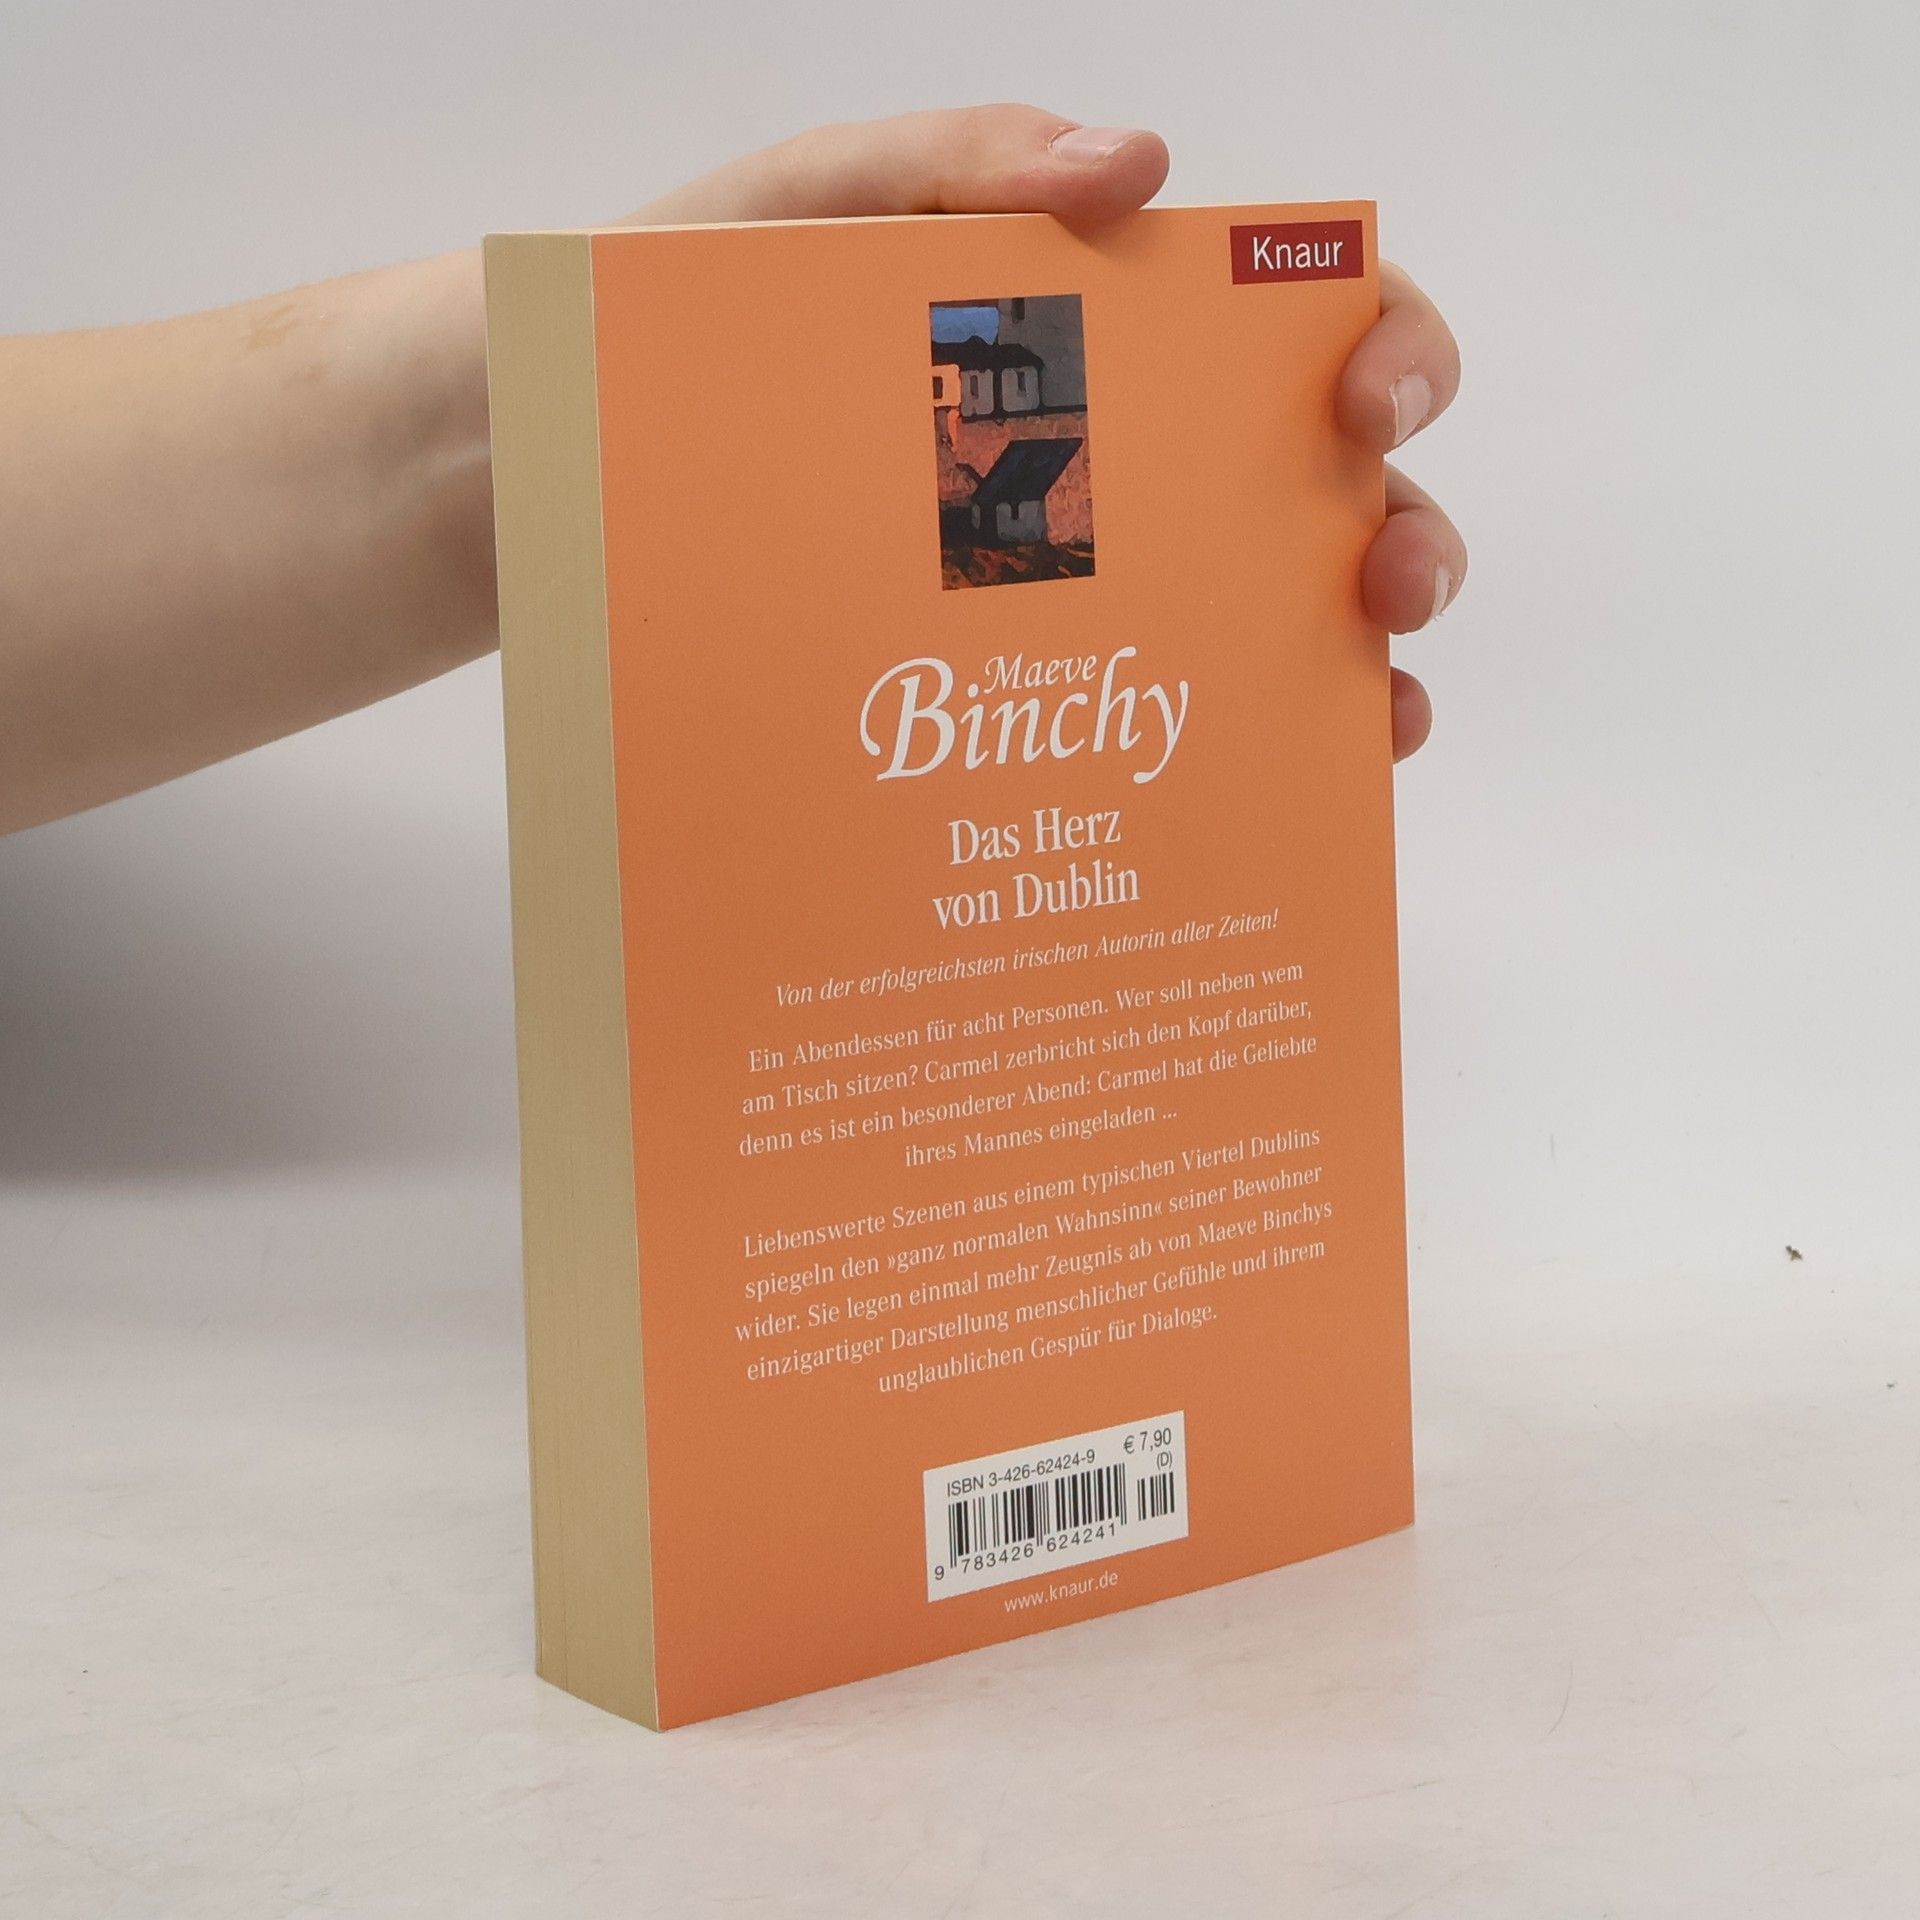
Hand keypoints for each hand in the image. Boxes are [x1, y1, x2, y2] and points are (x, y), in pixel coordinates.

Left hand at [628, 104, 1462, 762]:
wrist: (534, 484)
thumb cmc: (666, 332)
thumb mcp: (803, 211)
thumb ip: (957, 167)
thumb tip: (1142, 168)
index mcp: (1094, 331)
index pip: (1292, 325)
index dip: (1382, 352)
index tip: (1363, 410)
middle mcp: (1112, 466)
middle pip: (1319, 496)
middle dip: (1400, 533)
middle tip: (1388, 586)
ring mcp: (1066, 588)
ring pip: (1261, 628)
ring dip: (1345, 670)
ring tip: (1368, 718)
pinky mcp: (1000, 693)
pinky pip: (1134, 735)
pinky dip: (1218, 766)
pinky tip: (1248, 801)